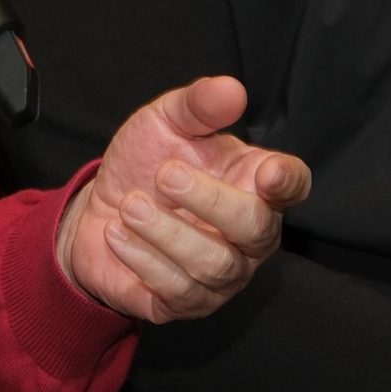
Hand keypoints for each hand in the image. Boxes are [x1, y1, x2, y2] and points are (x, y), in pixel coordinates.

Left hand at [58, 75, 310, 322]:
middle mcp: (249, 236)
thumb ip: (197, 106)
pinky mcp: (187, 303)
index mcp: (254, 184)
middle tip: (164, 176)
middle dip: (209, 201)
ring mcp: (223, 275)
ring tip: (130, 205)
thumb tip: (231, 88)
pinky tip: (117, 233)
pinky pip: (178, 291)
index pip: (293, 185)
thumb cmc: (146, 164)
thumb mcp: (164, 123)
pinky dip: (143, 258)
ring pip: (214, 264)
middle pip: (255, 228)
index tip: (269, 173)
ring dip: (165, 232)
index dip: (288, 182)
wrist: (98, 209)